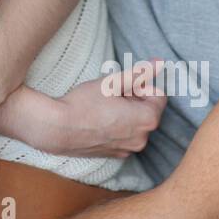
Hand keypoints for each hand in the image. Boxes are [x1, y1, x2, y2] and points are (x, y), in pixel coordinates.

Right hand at [37, 61, 167, 158]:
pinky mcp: (116, 155)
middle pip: (147, 111)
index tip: (122, 85)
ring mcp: (129, 150)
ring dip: (125, 113)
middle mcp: (143, 139)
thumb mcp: (113, 83)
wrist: (57, 129)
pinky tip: (98, 120)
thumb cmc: (84, 103)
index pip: (159, 96)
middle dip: (133, 100)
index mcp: (147, 120)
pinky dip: (117, 127)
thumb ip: (139, 73)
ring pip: (135, 124)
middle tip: (110, 94)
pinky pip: (125, 137)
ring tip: (102, 107)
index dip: (141, 86)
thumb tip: (161, 62)